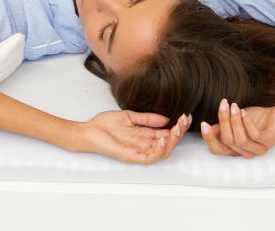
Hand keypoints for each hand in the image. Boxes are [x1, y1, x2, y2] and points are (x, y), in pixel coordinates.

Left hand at [77, 110, 191, 163]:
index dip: (178, 126)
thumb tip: (166, 118)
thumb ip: (147, 118)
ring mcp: (138, 151)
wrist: (88, 131)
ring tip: (176, 129)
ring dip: (172, 141)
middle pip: (168, 143)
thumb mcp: (129, 116)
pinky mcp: (131, 156)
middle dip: (179, 133)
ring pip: (163, 152)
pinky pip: (150, 158)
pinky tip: (161, 138)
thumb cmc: (104, 124)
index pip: (167, 132)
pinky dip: (158, 149)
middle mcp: (144, 144)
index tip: (186, 116)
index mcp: (144, 134)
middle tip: (184, 121)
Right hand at [200, 99, 274, 157]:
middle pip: (227, 142)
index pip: (217, 151)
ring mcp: (258, 149)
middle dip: (223, 121)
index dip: (208, 139)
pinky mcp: (269, 142)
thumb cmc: (255, 118)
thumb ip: (221, 126)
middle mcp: (246, 153)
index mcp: (235, 149)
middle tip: (223, 104)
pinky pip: (254, 135)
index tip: (203, 123)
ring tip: (234, 106)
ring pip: (240, 140)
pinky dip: (246, 122)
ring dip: (234, 120)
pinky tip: (244, 112)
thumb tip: (204, 126)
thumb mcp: (234, 120)